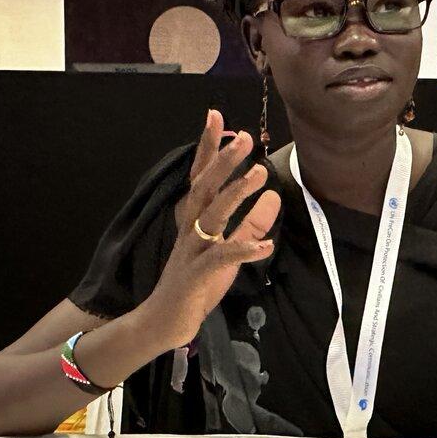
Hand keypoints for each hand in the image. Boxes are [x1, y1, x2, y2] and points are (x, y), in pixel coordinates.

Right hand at [143, 110, 280, 347]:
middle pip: (205, 187)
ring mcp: (191, 250)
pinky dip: (242, 250)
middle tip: (245, 137)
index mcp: (195, 219)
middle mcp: (190, 228)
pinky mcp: (196, 275)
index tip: (218, 116)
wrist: (163, 321)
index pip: (200, 176)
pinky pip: (221, 259)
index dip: (209, 147)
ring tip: (259, 175)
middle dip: (224, 161)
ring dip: (236, 194)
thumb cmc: (196, 284)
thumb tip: (273, 195)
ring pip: (213, 216)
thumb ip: (251, 223)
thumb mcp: (229, 250)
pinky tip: (265, 246)